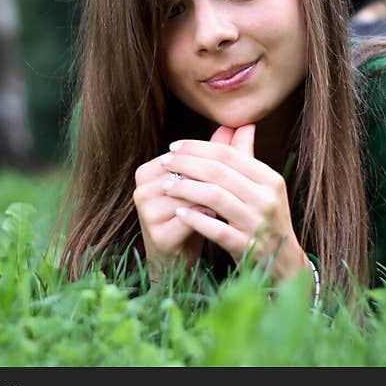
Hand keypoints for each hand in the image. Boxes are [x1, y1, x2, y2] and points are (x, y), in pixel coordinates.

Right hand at [133, 126, 228, 283]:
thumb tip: (244, 124)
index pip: (185, 158)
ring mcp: (145, 212)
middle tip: (243, 180)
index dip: (212, 160)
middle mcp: (141, 189)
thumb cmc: (193, 218)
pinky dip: (206, 218)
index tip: (239, 164)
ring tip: (233, 201)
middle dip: (214, 178)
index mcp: (147, 171)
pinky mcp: (156, 235)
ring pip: (187, 196)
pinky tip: (220, 219)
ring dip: (211, 199)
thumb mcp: (206, 184)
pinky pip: (187, 219)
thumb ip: (223, 154)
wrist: (180, 261)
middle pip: (185, 175)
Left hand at [159, 124, 308, 282]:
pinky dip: (196, 219)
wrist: (285, 265)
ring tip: (166, 186)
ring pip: (215, 197)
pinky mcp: (248, 247)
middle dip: (186, 164)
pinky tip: (179, 213)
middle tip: (164, 162)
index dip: (197, 147)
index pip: (228, 154)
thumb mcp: (263, 188)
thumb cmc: (266, 221)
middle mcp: (267, 199)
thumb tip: (243, 125)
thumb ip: (248, 158)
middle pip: (219, 172)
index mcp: (269, 179)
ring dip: (186, 189)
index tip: (173, 146)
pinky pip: (217, 229)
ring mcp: (258, 224)